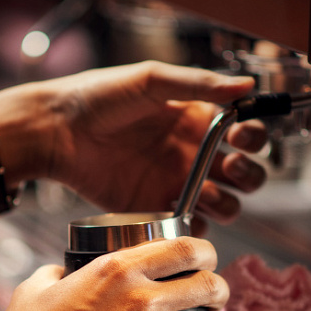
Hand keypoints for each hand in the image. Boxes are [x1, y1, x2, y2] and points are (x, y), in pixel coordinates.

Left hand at [0, 61, 267, 231]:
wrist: (56, 131)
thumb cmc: (99, 97)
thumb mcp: (151, 81)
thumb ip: (199, 84)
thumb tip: (247, 85)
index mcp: (196, 121)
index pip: (244, 135)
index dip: (253, 139)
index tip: (241, 137)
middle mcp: (192, 156)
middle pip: (243, 176)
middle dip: (249, 175)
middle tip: (230, 167)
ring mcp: (174, 185)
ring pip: (224, 206)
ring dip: (228, 204)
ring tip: (206, 193)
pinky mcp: (152, 210)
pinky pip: (186, 228)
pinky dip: (196, 230)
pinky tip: (186, 218)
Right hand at [0, 236, 233, 310]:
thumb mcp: (36, 287)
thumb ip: (55, 274)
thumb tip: (60, 272)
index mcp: (118, 270)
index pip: (185, 248)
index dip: (206, 252)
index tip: (206, 261)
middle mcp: (140, 301)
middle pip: (210, 286)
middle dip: (220, 292)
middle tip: (216, 301)